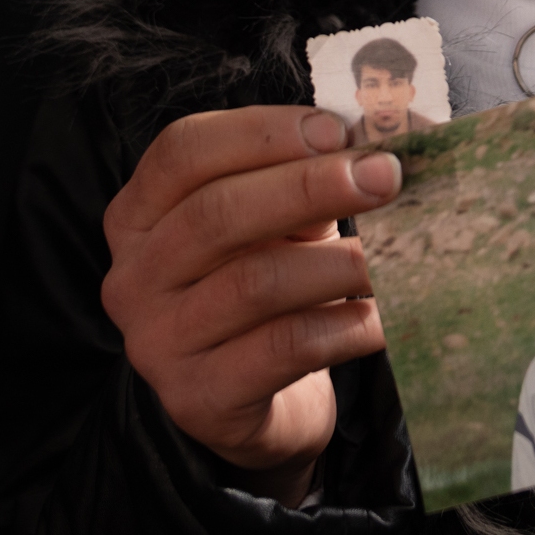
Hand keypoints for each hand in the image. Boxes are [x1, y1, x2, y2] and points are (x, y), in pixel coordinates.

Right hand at [100, 106, 402, 505]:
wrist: (258, 404)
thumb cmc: (266, 292)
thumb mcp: (274, 226)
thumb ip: (302, 179)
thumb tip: (376, 145)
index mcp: (138, 215)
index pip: (183, 151)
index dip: (262, 132)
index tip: (338, 130)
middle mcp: (134, 278)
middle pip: (216, 213)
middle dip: (309, 186)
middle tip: (385, 176)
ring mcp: (159, 343)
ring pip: (255, 283)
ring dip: (340, 261)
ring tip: (400, 253)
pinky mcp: (201, 399)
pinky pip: (284, 349)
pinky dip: (346, 326)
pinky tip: (386, 315)